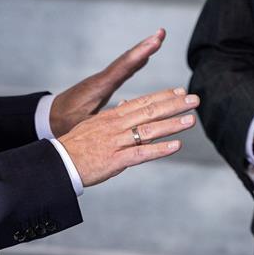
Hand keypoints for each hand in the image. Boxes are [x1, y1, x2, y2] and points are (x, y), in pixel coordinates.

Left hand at [48, 29, 164, 136]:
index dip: (139, 55)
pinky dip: (135, 60)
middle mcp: (102, 79)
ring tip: (158, 38)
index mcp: (99, 88)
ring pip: (126, 62)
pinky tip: (145, 56)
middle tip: (161, 33)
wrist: (51, 116)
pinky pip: (123, 68)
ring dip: (142, 50)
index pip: (122, 68)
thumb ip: (102, 120)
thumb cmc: (66, 122)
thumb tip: (120, 116)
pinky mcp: (103, 82)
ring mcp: (103, 79)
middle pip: (127, 59)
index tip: (153, 43)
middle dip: (145, 46)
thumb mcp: (84, 124)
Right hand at [58, 86, 196, 186]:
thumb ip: (113, 115)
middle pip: (150, 111)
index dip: (163, 96)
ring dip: (172, 124)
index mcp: (112, 116)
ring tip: (191, 119)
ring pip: (149, 130)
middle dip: (174, 105)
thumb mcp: (94, 124)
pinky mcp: (115, 160)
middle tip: (195, 99)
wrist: (58, 162)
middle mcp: (116, 125)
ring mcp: (116, 142)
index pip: (142, 101)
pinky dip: (160, 150)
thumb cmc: (76, 145)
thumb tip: (125, 104)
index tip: (181, 91)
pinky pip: (141, 153)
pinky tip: (176, 146)